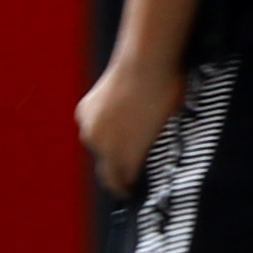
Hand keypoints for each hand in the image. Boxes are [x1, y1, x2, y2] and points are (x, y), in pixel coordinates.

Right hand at [77, 47, 183, 195]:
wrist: (146, 64)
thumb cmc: (165, 96)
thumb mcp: (168, 131)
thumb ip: (153, 152)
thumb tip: (153, 158)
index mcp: (126, 160)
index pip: (122, 185)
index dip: (129, 188)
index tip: (133, 188)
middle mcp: (104, 150)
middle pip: (107, 171)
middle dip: (117, 173)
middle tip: (127, 170)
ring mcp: (91, 131)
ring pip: (98, 146)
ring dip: (108, 145)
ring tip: (124, 134)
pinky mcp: (84, 112)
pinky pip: (92, 126)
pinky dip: (101, 124)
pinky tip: (115, 115)